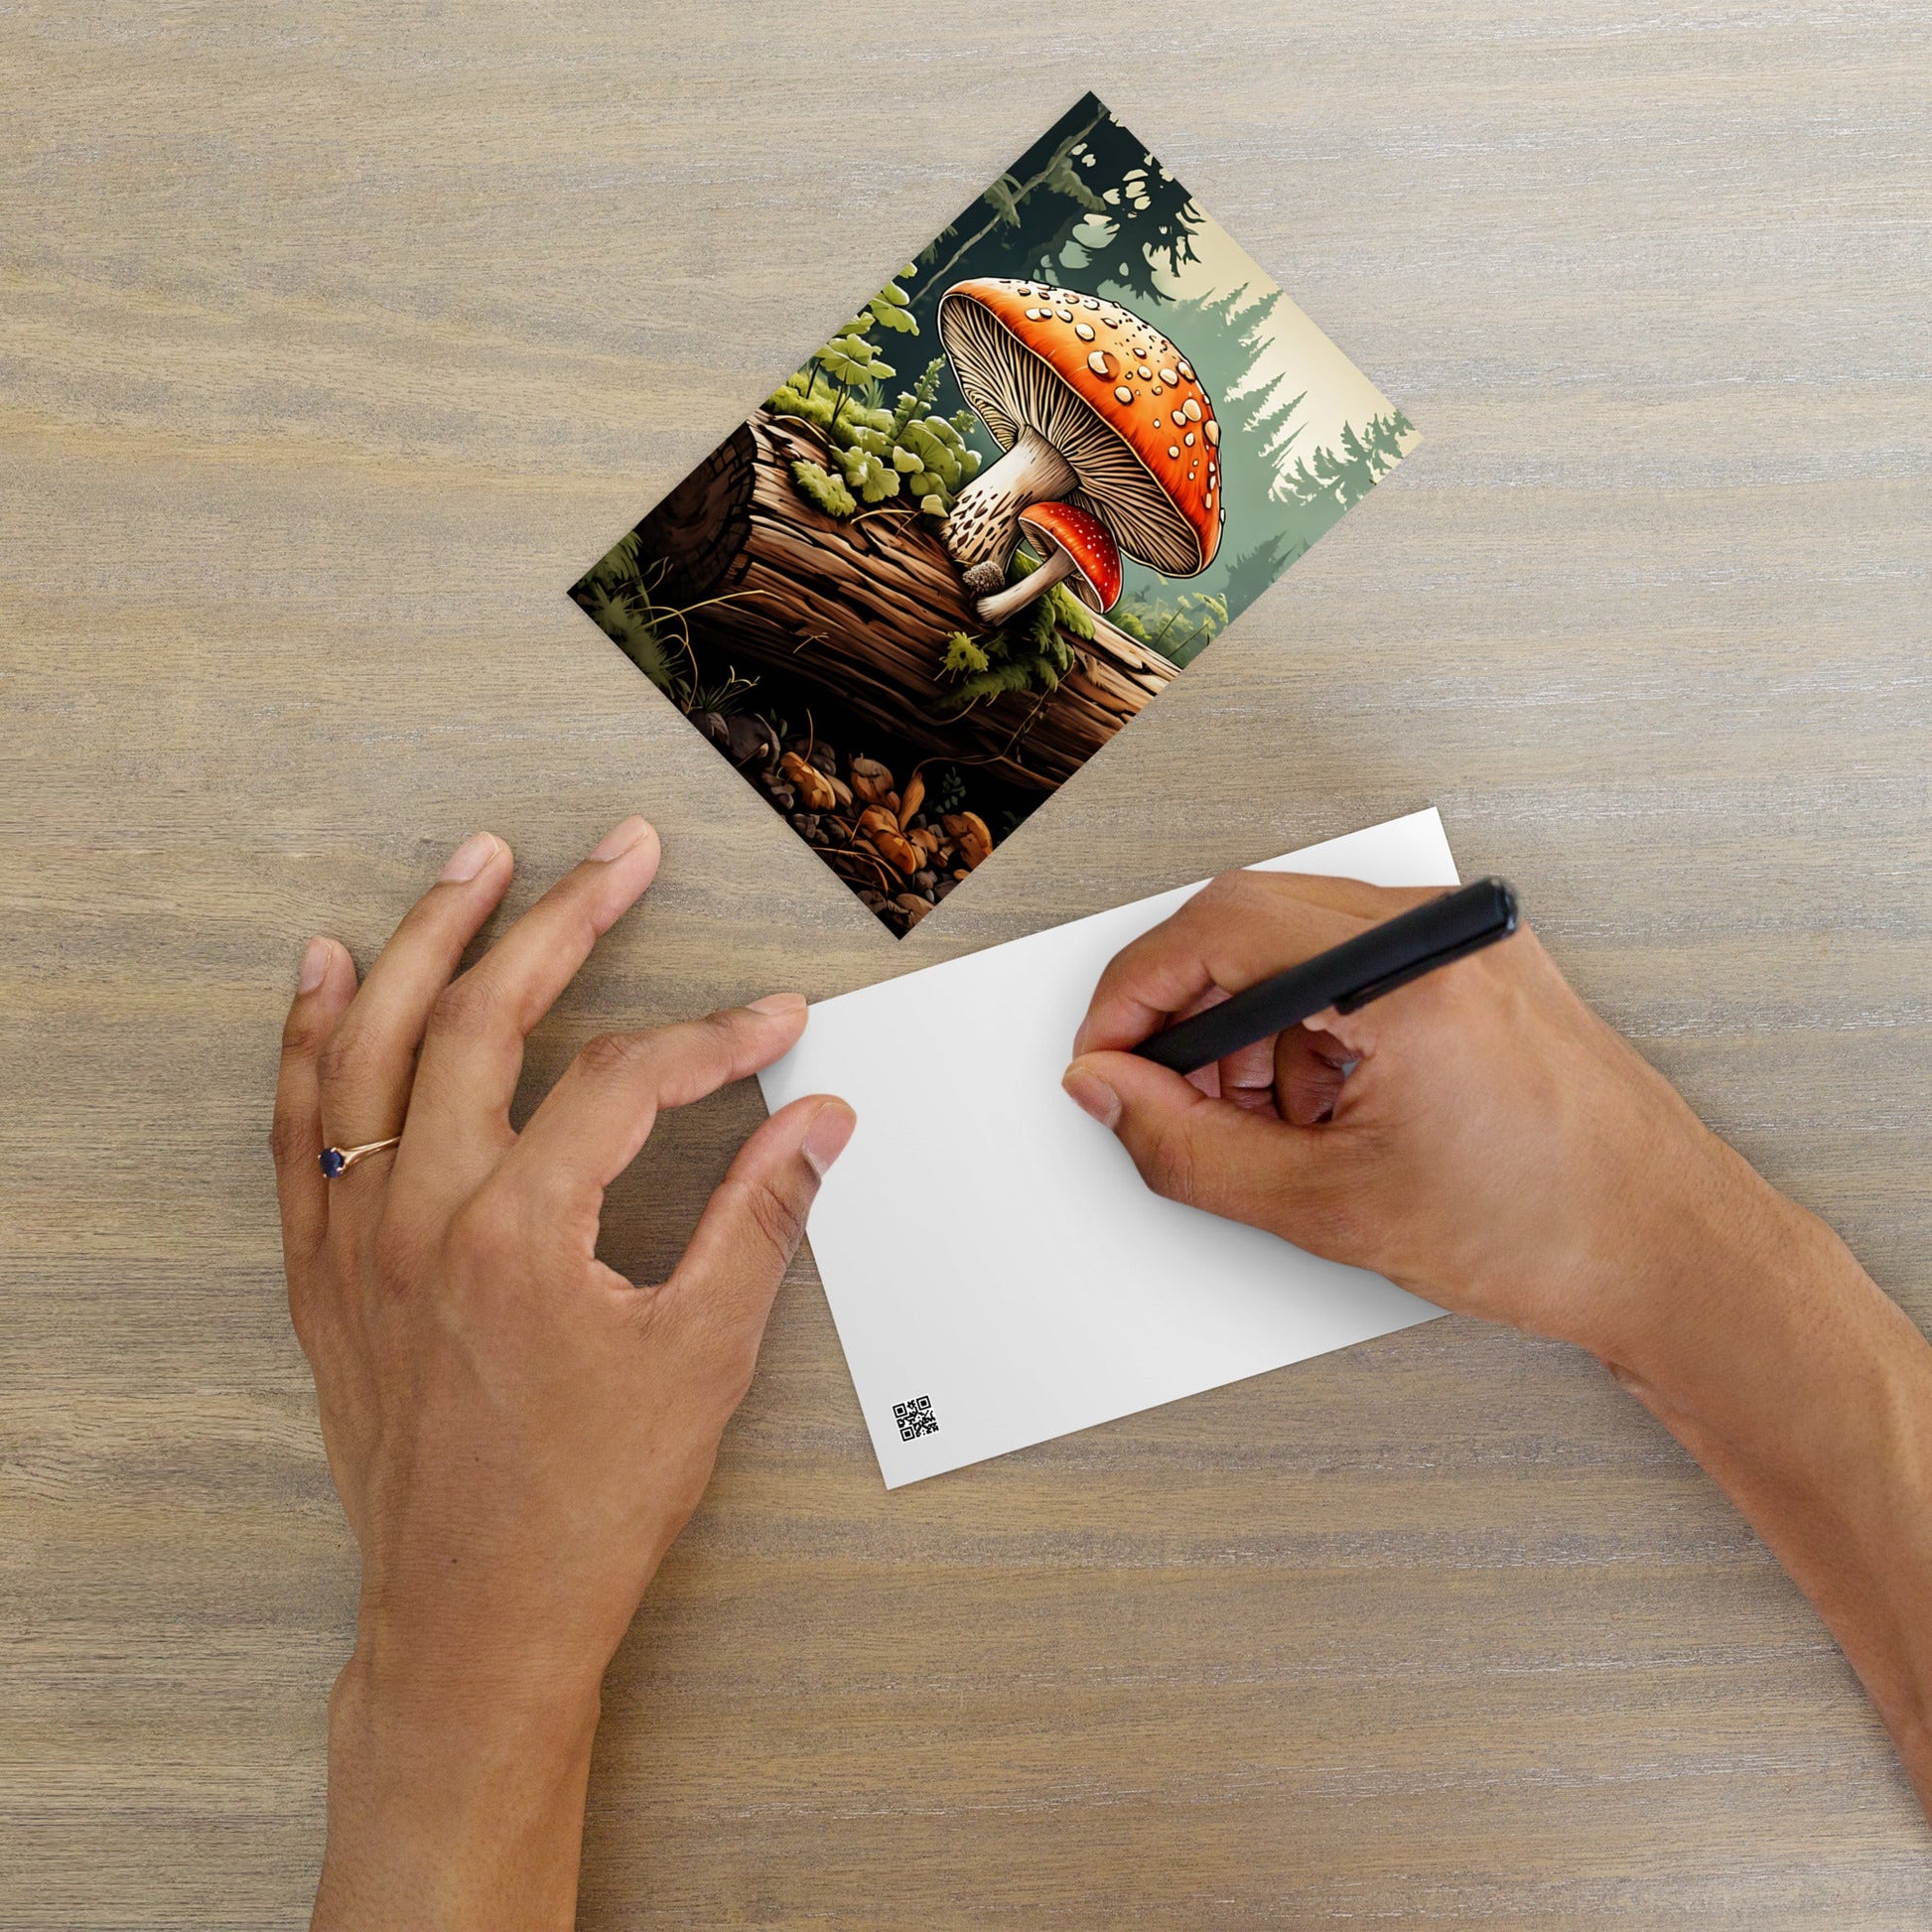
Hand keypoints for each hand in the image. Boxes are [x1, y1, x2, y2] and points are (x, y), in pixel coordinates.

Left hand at [271, 818, 853, 1929]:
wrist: (476, 1618)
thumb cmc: (589, 1504)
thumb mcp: (705, 1355)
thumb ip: (763, 1217)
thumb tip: (821, 1122)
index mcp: (519, 1233)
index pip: (623, 1078)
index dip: (713, 1037)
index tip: (773, 1021)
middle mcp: (420, 1217)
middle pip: (481, 1019)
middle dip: (562, 920)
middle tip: (618, 853)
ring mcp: (356, 1241)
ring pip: (370, 1046)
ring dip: (423, 941)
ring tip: (475, 864)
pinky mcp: (323, 1274)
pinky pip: (298, 1127)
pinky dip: (306, 1038)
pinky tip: (323, 974)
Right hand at [1065, 870, 1931, 1819]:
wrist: (1675, 1254)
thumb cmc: (1548, 1232)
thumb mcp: (1329, 1208)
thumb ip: (1189, 1149)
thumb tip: (1111, 1095)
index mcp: (1401, 970)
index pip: (1214, 929)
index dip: (1132, 998)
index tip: (1103, 1062)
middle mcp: (1436, 930)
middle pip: (1247, 925)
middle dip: (1192, 1022)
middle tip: (1176, 1108)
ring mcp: (1463, 940)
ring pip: (1295, 947)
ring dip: (1252, 1033)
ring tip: (1278, 1132)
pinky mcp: (1477, 963)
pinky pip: (1353, 969)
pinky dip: (1312, 1034)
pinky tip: (1331, 1115)